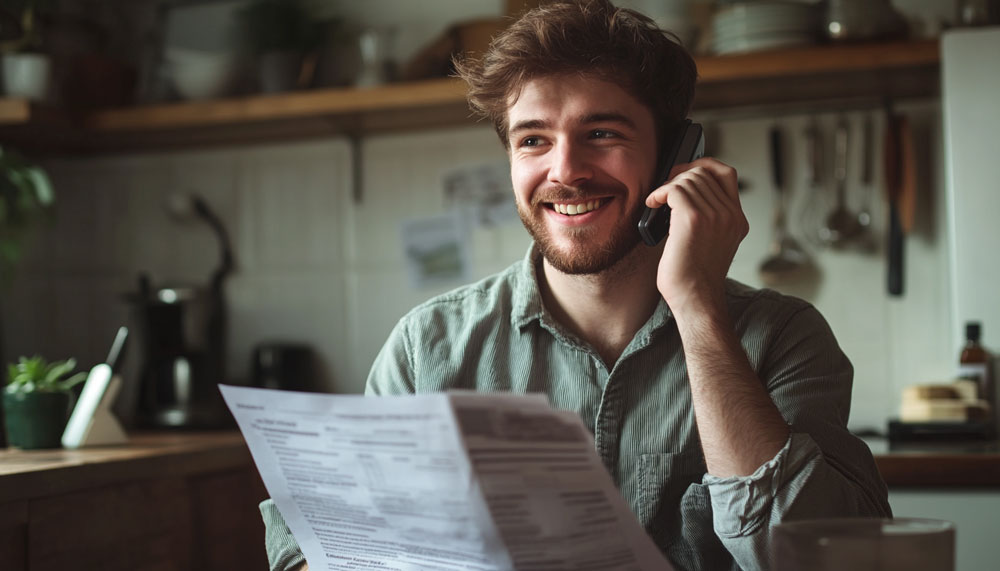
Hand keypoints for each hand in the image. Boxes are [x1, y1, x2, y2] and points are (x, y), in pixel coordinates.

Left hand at [644, 157, 747, 315]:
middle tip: (663, 191)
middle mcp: (730, 215)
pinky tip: (652, 204)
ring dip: (667, 187)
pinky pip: (673, 189)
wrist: (695, 300)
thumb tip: (680, 195)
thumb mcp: (710, 244)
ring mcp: (715, 215)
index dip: (702, 166)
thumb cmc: (694, 279)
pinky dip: (659, 193)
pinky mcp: (694, 219)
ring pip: (687, 179)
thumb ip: (707, 218)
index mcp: (737, 220)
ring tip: (657, 201)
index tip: (684, 173)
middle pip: (703, 172)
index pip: (726, 173)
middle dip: (678, 176)